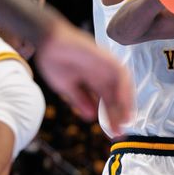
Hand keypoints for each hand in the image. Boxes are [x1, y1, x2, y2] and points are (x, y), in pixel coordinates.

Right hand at [34, 14, 132, 134]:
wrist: (48, 41)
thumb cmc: (54, 61)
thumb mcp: (67, 87)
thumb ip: (80, 100)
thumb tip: (90, 117)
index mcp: (93, 82)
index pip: (107, 102)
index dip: (110, 117)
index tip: (112, 132)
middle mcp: (103, 76)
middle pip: (116, 98)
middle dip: (118, 116)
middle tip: (120, 133)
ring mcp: (106, 67)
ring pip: (122, 88)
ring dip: (125, 104)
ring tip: (124, 121)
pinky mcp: (107, 58)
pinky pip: (121, 74)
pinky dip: (123, 89)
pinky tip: (122, 103)